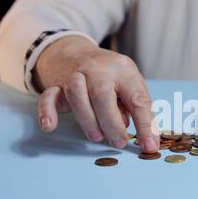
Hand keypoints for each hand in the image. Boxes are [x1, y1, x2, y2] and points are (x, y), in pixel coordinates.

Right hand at [35, 36, 158, 151]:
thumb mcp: (129, 85)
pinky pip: (48, 96)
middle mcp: (99, 69)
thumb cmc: (109, 76)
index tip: (150, 146)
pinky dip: (47, 112)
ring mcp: (75, 74)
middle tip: (119, 143)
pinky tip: (50, 127)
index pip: (138, 99)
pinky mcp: (56, 84)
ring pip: (77, 95)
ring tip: (97, 137)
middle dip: (112, 124)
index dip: (145, 125)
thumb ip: (135, 109)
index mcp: (124, 70)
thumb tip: (143, 136)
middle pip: (103, 96)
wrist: (74, 52)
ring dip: (88, 120)